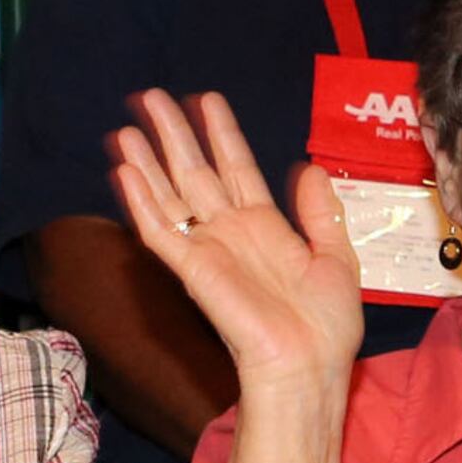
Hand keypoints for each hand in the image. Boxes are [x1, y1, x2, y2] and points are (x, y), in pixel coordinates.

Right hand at [108, 87, 367, 389]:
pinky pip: (159, 230)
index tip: (206, 99)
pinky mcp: (192, 270)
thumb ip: (321, 213)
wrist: (310, 365)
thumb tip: (310, 168)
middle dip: (175, 135)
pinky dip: (141, 200)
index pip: (237, 168)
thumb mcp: (336, 257)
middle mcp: (231, 233)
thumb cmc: (326, 325)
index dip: (222, 134)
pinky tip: (125, 171)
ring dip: (148, 161)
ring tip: (128, 126)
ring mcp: (208, 250)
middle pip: (195, 173)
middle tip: (152, 97)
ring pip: (170, 196)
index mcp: (265, 228)